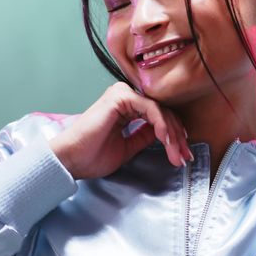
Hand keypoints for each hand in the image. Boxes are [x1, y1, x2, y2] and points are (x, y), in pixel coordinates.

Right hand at [48, 82, 192, 179]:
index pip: (158, 117)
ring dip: (172, 134)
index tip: (182, 155)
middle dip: (177, 137)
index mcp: (126, 108)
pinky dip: (162, 124)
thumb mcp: (128, 148)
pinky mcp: (120, 97)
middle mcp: (125, 97)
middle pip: (163, 113)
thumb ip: (144, 136)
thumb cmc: (92, 156)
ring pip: (160, 111)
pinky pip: (150, 109)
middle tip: (184, 157)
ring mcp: (122, 95)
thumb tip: (164, 133)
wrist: (71, 160)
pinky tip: (166, 140)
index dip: (174, 136)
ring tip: (177, 154)